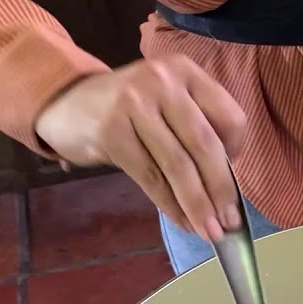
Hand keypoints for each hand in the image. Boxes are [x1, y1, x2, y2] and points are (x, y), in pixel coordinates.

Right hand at [35, 55, 247, 240]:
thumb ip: (197, 128)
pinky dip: (169, 204)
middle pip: (205, 144)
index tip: (233, 179)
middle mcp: (162, 81)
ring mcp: (134, 103)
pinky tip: (181, 222)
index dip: (238, 154)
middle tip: (229, 222)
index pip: (230, 118)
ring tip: (209, 231)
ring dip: (197, 205)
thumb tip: (228, 185)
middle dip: (221, 189)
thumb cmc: (128, 109)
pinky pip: (150, 177)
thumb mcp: (167, 103)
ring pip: (178, 165)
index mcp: (185, 72)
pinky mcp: (111, 131)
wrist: (65, 102)